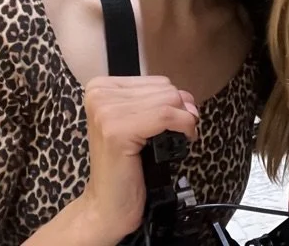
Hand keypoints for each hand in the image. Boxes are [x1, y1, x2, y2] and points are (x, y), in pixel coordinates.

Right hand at [78, 76, 198, 241]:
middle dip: (180, 113)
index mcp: (100, 88)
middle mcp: (99, 95)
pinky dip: (183, 128)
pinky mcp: (116, 131)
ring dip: (183, 122)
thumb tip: (189, 99)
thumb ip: (159, 103)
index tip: (175, 123)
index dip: (174, 103)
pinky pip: (166, 116)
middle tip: (176, 136)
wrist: (106, 206)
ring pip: (168, 100)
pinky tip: (179, 144)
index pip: (157, 82)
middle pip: (164, 89)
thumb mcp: (138, 124)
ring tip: (172, 141)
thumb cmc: (124, 169)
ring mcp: (106, 112)